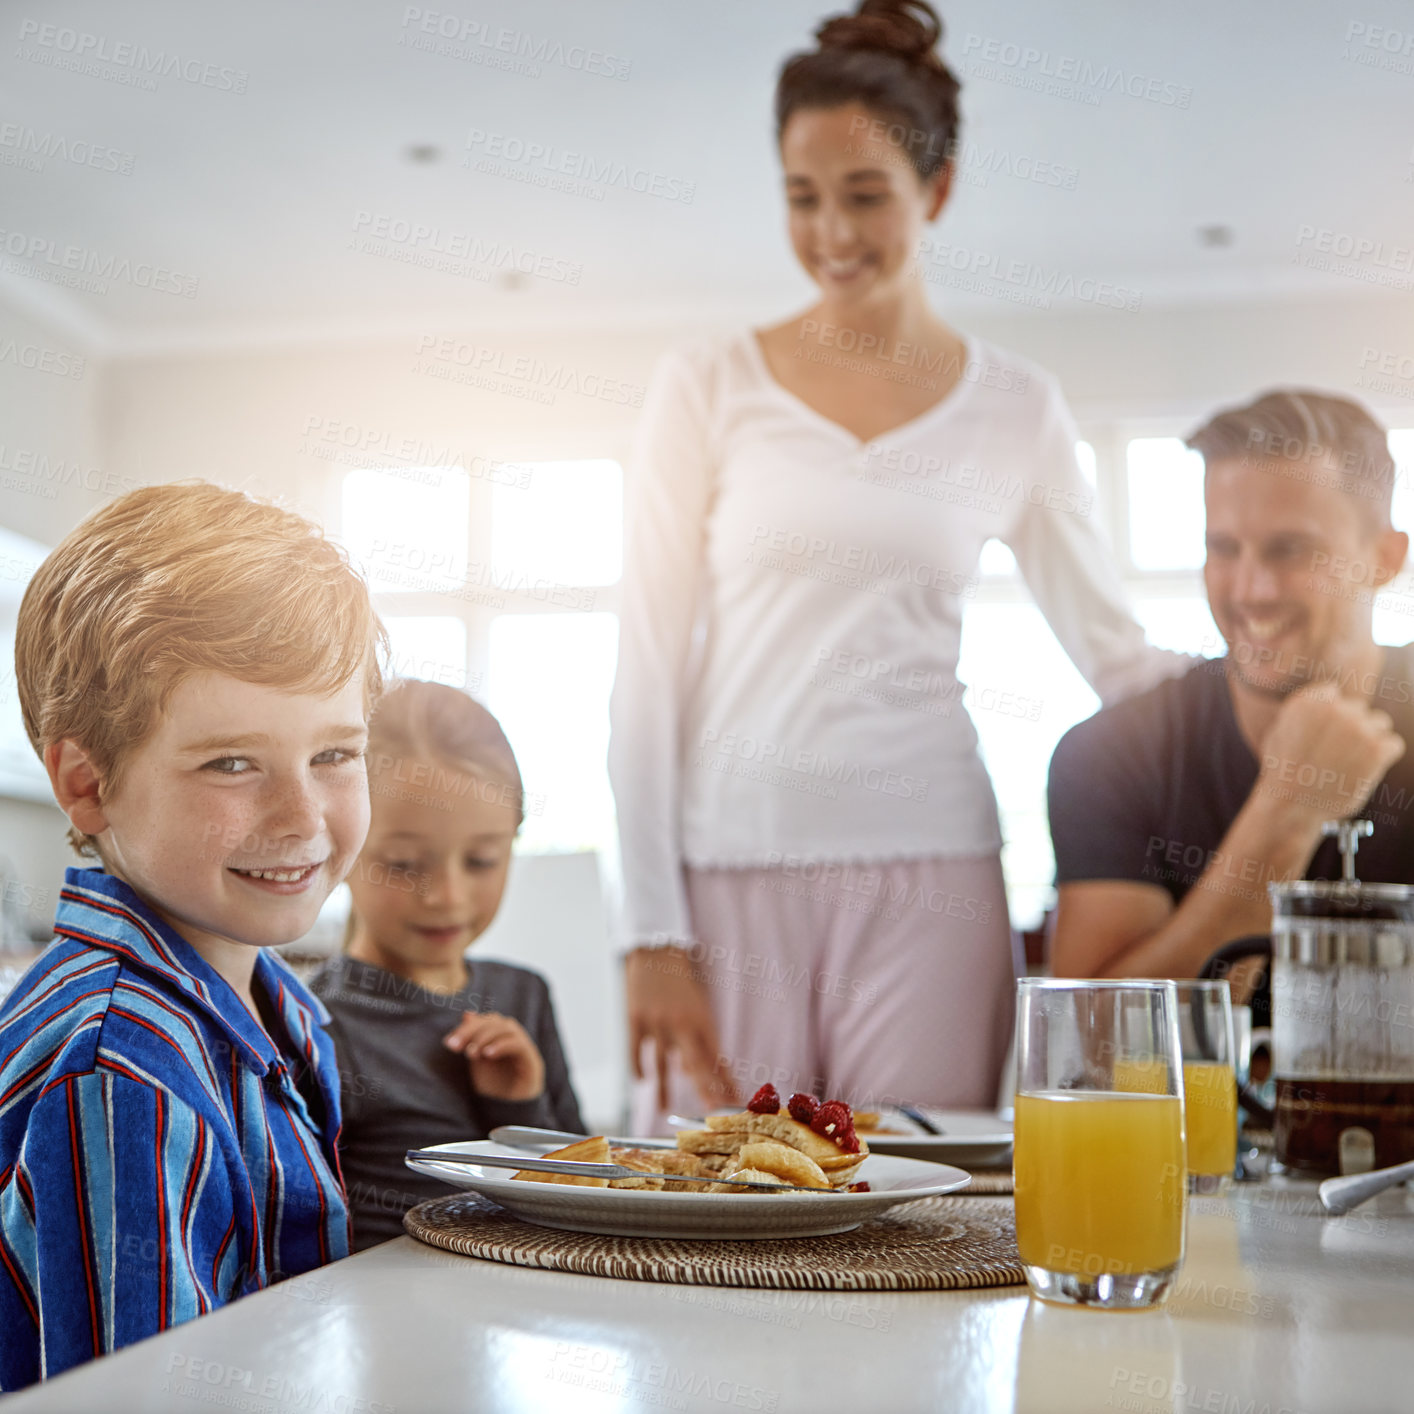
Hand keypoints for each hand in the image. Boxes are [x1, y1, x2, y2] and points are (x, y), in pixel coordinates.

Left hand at [442, 1011, 544, 1102]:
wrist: (509, 1115)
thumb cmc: (495, 1089)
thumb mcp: (478, 1062)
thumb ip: (473, 1040)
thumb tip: (467, 1014)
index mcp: (501, 1038)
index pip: (486, 1021)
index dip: (467, 1027)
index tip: (449, 1042)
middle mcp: (515, 1039)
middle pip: (496, 1021)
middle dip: (473, 1030)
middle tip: (454, 1046)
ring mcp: (525, 1049)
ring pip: (507, 1028)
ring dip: (485, 1037)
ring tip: (471, 1054)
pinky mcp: (532, 1062)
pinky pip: (519, 1044)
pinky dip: (502, 1045)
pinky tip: (487, 1054)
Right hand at [625, 945, 738, 1113]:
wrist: (655, 950)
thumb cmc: (679, 981)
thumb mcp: (695, 1006)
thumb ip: (696, 1038)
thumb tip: (687, 1071)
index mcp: (702, 1019)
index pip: (717, 1058)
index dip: (726, 1082)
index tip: (735, 1102)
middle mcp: (682, 1023)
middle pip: (696, 1064)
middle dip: (707, 1091)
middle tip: (713, 1113)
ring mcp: (657, 1022)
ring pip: (663, 1063)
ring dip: (664, 1089)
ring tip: (664, 1109)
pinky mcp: (635, 1019)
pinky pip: (636, 1050)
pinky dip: (638, 1067)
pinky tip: (641, 1080)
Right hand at [1255, 681, 1405, 824]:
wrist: (1290, 804)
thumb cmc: (1282, 771)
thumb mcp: (1279, 731)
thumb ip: (1302, 713)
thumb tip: (1321, 704)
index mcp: (1309, 700)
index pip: (1333, 693)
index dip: (1330, 715)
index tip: (1325, 733)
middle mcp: (1336, 708)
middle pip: (1359, 708)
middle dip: (1351, 727)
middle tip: (1338, 752)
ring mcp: (1359, 728)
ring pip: (1380, 723)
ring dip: (1370, 739)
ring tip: (1351, 762)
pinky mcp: (1377, 749)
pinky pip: (1394, 744)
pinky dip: (1384, 757)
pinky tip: (1365, 769)